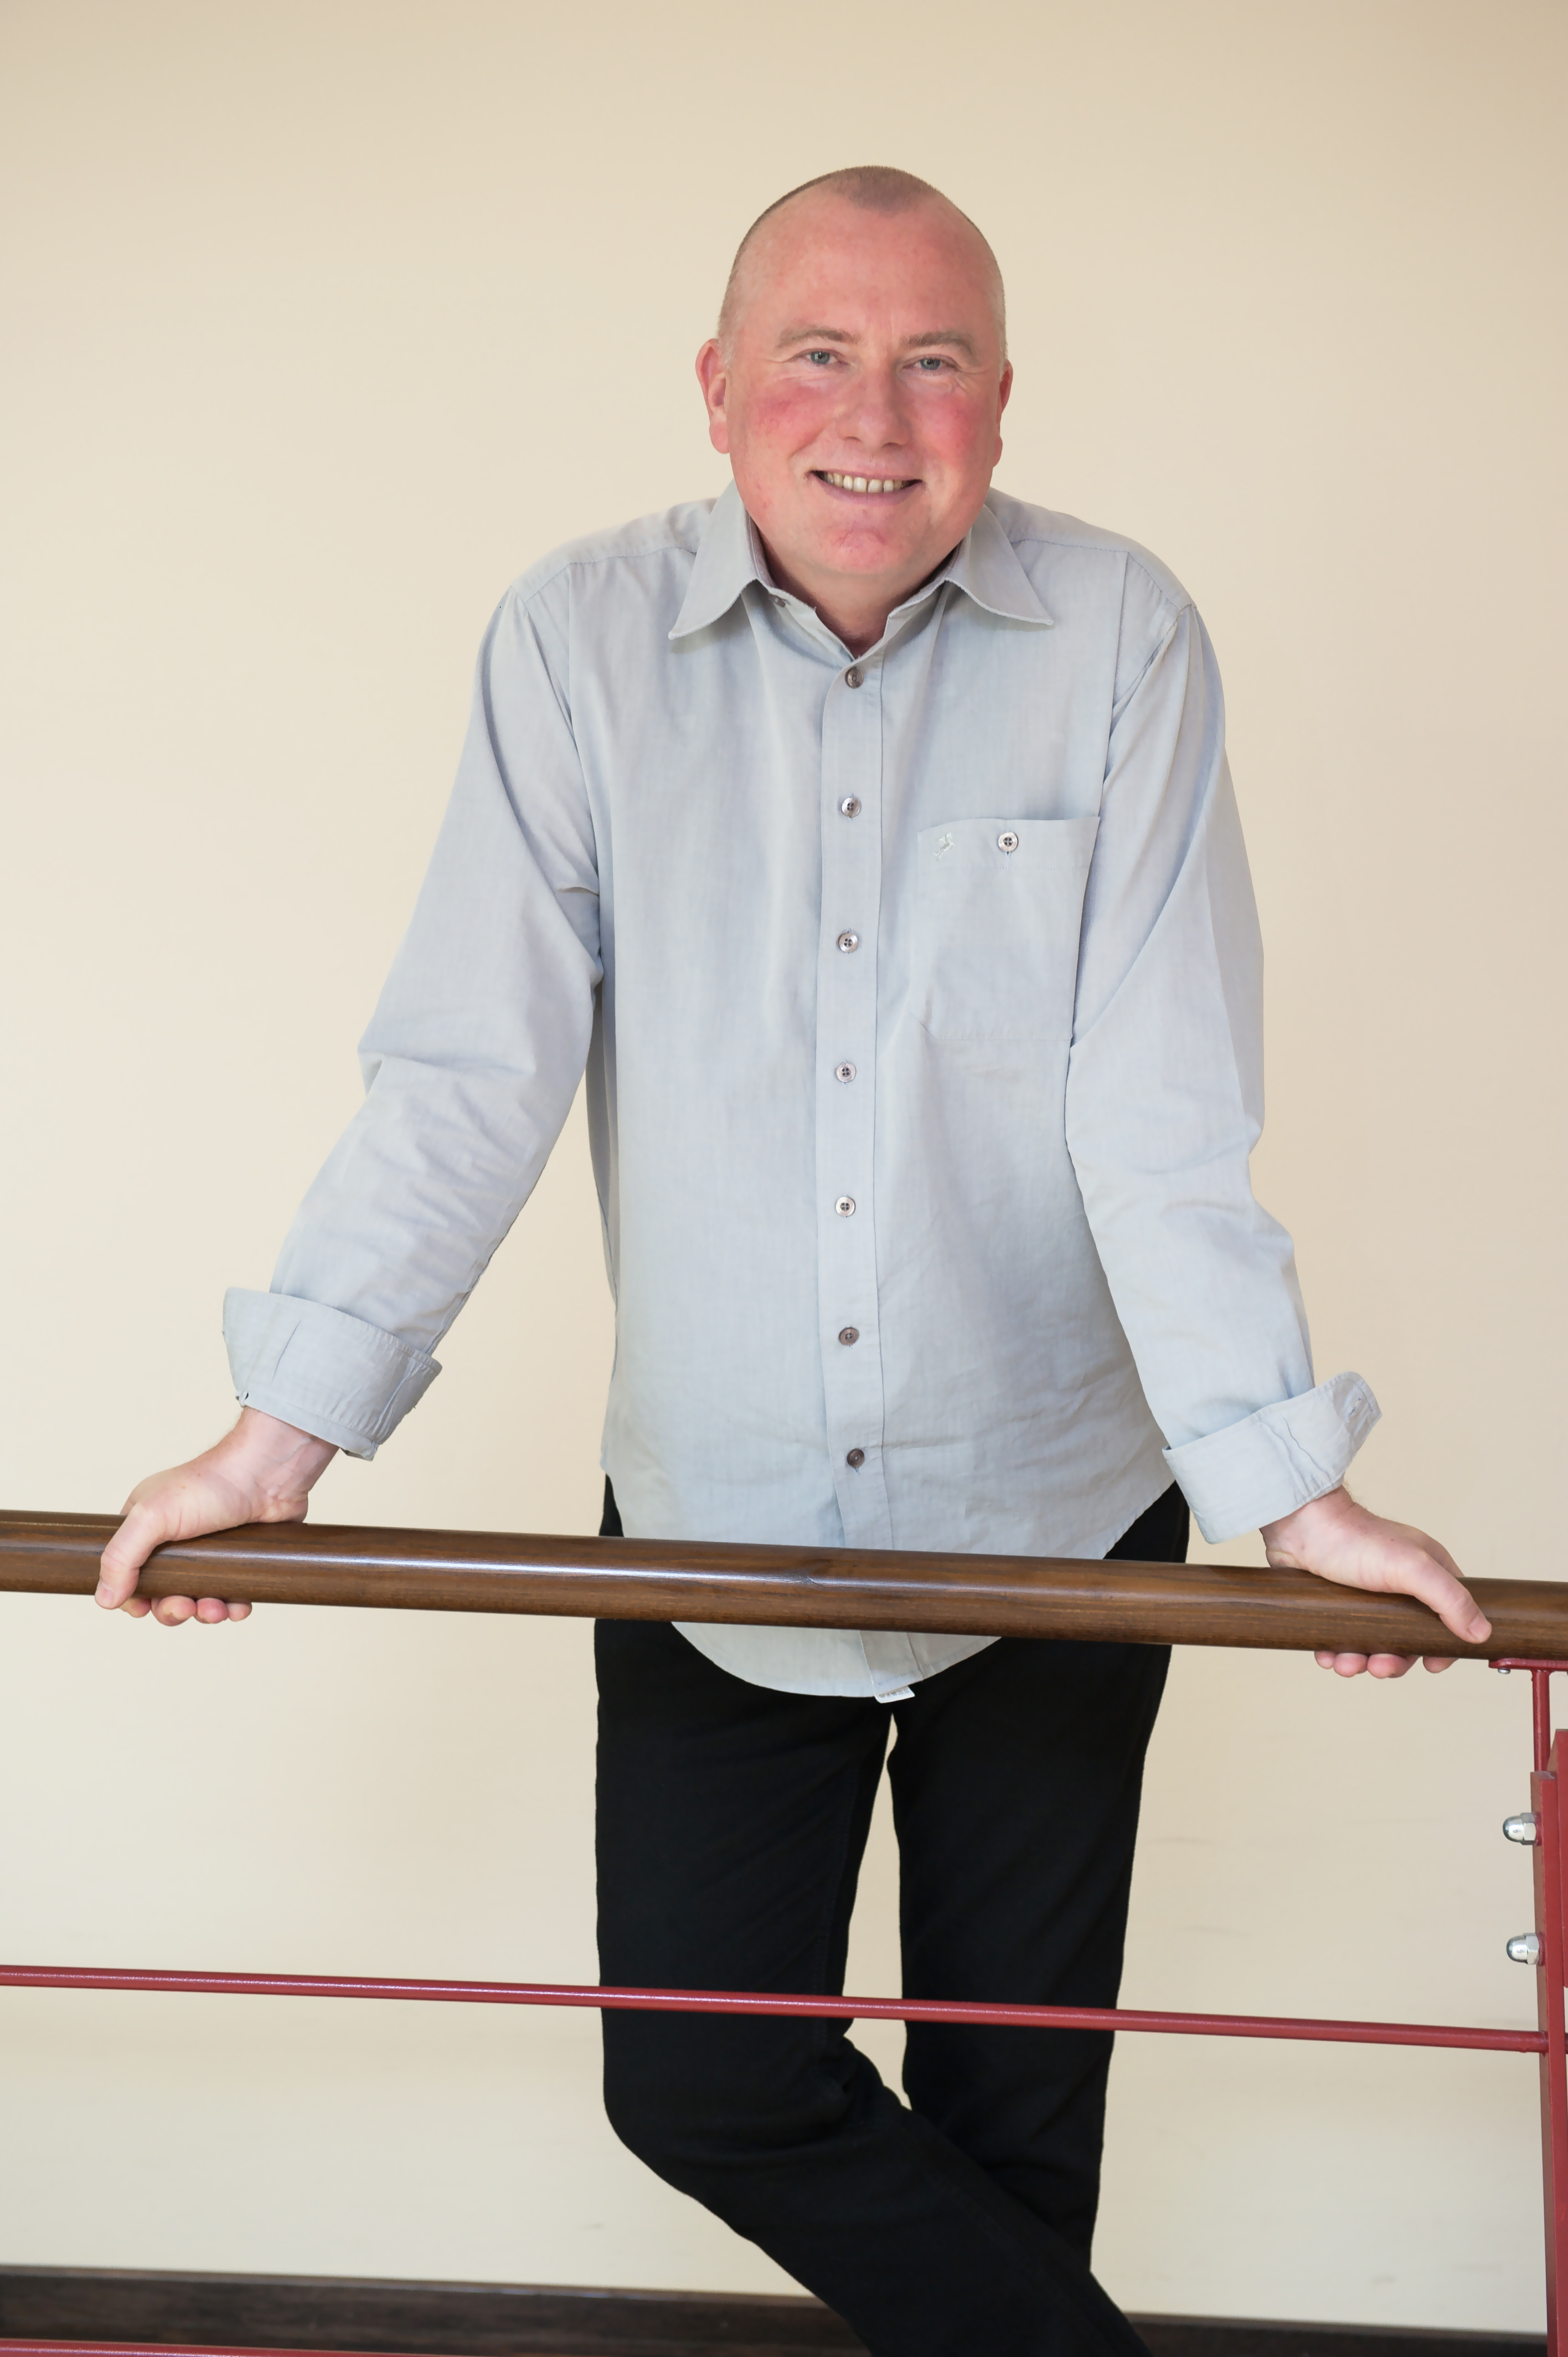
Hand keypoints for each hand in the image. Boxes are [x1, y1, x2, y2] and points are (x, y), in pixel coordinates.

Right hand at [97, 1407, 337, 1626]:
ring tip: (216, 1609)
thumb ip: (121, 1557)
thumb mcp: (152, 1517)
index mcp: (147, 1527)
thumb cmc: (210, 1485)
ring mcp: (210, 1549)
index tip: (144, 1608)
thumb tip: (105, 1600)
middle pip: (165, 1592)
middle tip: (185, 1607)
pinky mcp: (240, 1558)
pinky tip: (238, 1607)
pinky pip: (233, 1594)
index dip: (135, 1597)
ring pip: (200, 1597)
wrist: (269, 1473)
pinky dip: (233, 1606)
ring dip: (205, 1612)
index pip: (128, 1573)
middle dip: (173, 1609)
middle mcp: (176, 1539)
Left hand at [1260, 1485, 1488, 1679]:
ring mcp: (1366, 1596)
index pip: (1449, 1617)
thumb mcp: (1413, 1568)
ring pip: (1373, 1644)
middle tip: (1378, 1667)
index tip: (1431, 1665)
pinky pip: (1341, 1640)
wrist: (1300, 1526)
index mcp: (1427, 1574)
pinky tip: (1328, 1656)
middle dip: (1394, 1661)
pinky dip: (1336, 1653)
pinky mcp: (1337, 1604)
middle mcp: (1399, 1587)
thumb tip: (1480, 1633)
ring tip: (1346, 1664)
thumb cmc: (1357, 1540)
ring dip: (1361, 1662)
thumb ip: (1449, 1599)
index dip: (1443, 1646)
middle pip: (1408, 1639)